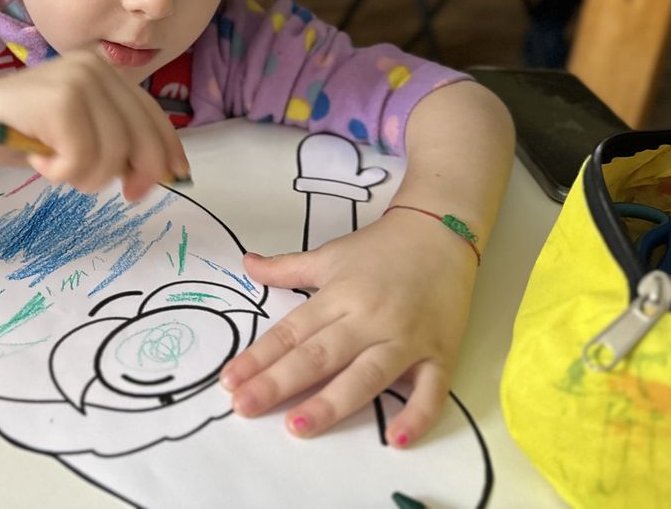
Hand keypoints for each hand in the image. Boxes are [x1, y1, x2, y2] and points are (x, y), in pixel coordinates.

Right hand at [0, 50, 189, 200]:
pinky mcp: (60, 102)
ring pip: (112, 154)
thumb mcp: (79, 135)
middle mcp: (96, 68)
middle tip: (112, 191)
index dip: (167, 149)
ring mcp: (78, 81)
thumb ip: (116, 142)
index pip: (151, 114)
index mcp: (105, 71)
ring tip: (53, 164)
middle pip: (139, 137)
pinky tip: (37, 157)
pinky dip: (60, 172)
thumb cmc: (19, 133)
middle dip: (131, 174)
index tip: (175, 177)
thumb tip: (161, 173)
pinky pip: (81, 160)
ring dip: (83, 176)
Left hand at [219, 208, 477, 446]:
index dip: (259, 357)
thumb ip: (286, 268)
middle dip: (279, 383)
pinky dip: (418, 416)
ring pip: (365, 376)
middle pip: (319, 356)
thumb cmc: (381, 248)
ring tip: (297, 426)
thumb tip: (246, 263)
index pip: (291, 332)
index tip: (230, 381)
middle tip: (244, 408)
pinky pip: (431, 390)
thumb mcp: (329, 254)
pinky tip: (397, 440)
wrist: (440, 230)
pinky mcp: (440, 353)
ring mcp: (406, 338)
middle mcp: (368, 319)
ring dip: (332, 402)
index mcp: (338, 295)